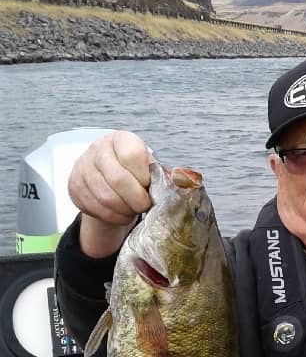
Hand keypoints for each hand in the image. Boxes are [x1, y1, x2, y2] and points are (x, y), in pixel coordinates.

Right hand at [68, 130, 151, 257]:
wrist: (108, 181)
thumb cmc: (135, 174)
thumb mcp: (149, 169)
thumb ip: (161, 174)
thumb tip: (180, 182)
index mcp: (121, 139)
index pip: (132, 156)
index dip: (144, 177)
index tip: (149, 187)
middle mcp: (98, 148)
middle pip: (118, 180)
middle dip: (136, 200)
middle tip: (144, 206)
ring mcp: (83, 166)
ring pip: (105, 197)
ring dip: (123, 211)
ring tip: (132, 211)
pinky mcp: (74, 185)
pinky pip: (94, 207)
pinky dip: (111, 217)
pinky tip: (119, 214)